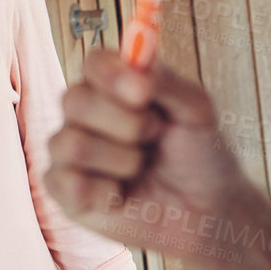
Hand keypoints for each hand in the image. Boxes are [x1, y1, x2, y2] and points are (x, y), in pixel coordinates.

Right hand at [44, 47, 252, 262]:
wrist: (205, 212)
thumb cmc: (199, 156)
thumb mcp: (197, 111)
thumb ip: (166, 81)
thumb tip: (137, 58)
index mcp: (113, 85)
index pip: (93, 63)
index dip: (112, 75)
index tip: (144, 92)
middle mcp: (83, 114)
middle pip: (74, 100)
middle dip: (126, 123)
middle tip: (155, 134)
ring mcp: (70, 152)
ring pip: (72, 145)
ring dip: (121, 160)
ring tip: (141, 167)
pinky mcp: (65, 192)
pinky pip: (70, 184)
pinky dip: (106, 192)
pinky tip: (122, 195)